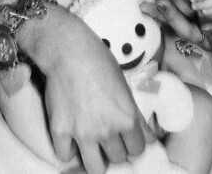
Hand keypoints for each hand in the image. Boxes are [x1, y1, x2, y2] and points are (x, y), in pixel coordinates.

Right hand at [30, 8, 149, 173]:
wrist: (68, 50)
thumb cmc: (99, 61)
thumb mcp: (125, 87)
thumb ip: (137, 117)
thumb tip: (151, 139)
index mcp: (126, 118)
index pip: (138, 150)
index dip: (132, 143)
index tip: (126, 137)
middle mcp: (106, 130)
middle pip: (118, 158)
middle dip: (115, 149)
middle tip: (108, 136)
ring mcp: (82, 133)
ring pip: (95, 168)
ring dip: (96, 158)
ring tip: (92, 146)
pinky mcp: (60, 130)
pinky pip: (65, 156)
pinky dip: (68, 151)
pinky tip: (70, 139)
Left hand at [155, 0, 211, 58]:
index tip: (207, 25)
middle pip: (195, 36)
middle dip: (177, 21)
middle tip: (162, 5)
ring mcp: (206, 32)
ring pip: (184, 26)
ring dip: (166, 15)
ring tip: (149, 5)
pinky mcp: (199, 21)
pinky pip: (182, 16)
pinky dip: (170, 8)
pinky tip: (152, 3)